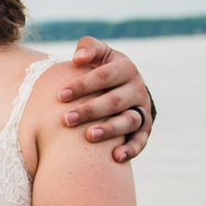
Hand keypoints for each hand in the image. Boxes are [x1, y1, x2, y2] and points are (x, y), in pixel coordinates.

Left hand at [58, 38, 154, 161]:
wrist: (125, 87)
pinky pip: (140, 141)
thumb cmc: (103, 69)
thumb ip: (89, 48)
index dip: (82, 85)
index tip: (60, 95)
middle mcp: (137, 89)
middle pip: (114, 101)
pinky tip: (115, 157)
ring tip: (88, 136)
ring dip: (109, 130)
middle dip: (90, 110)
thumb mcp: (99, 54)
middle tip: (67, 119)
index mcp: (126, 68)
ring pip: (128, 121)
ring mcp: (143, 110)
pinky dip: (131, 149)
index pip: (104, 76)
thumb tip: (78, 58)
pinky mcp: (145, 129)